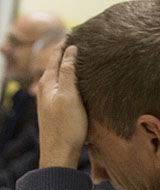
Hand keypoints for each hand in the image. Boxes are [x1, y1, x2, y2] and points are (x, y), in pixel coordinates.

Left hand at [37, 45, 87, 168]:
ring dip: (69, 68)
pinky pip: (63, 88)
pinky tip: (78, 84)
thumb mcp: (70, 96)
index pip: (57, 57)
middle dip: (67, 55)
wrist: (60, 152)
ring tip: (81, 61)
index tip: (76, 35)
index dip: (66, 45)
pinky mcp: (57, 110)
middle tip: (80, 45)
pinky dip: (71, 81)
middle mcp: (47, 89)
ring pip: (60, 77)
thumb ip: (69, 73)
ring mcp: (51, 100)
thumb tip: (71, 51)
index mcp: (48, 82)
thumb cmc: (67, 126)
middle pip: (57, 66)